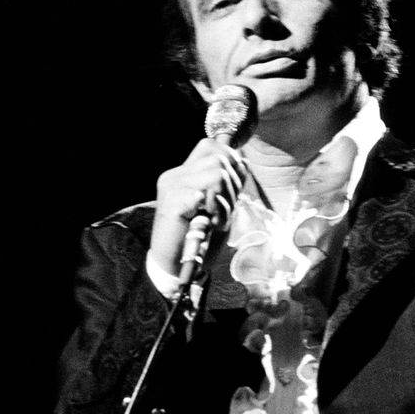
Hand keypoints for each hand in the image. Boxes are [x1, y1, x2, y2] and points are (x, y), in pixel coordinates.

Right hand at [149, 139, 247, 275]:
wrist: (175, 267)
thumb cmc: (199, 238)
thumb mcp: (219, 205)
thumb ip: (228, 183)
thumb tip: (243, 160)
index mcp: (183, 173)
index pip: (211, 146)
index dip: (231, 161)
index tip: (234, 186)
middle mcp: (174, 176)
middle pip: (219, 158)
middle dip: (232, 185)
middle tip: (222, 209)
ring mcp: (171, 188)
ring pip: (217, 173)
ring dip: (225, 199)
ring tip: (214, 217)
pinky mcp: (173, 203)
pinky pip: (207, 194)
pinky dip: (216, 210)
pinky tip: (207, 223)